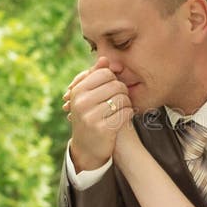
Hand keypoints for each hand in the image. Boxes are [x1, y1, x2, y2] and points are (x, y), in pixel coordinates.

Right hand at [63, 57, 133, 171]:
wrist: (87, 148)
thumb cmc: (90, 116)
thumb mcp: (88, 96)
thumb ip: (96, 76)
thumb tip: (105, 58)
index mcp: (77, 91)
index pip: (105, 73)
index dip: (114, 79)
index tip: (113, 88)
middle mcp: (81, 102)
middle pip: (116, 85)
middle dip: (123, 92)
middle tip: (121, 100)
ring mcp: (91, 116)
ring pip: (122, 98)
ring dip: (127, 104)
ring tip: (122, 108)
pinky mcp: (102, 129)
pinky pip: (126, 113)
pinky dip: (129, 114)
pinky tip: (124, 117)